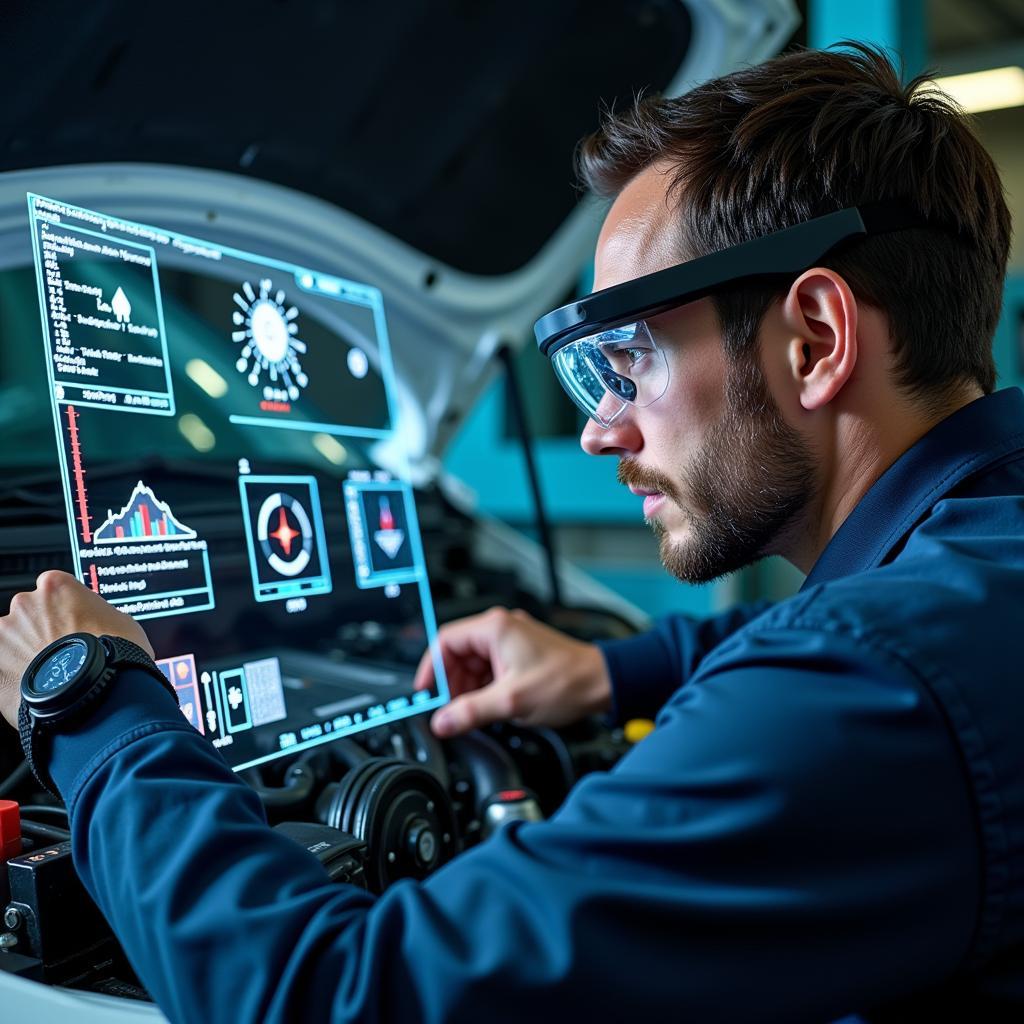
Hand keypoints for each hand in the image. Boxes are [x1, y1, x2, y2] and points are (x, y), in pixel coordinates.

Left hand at [0, 570, 153, 728]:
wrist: (97, 696)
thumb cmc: (113, 657)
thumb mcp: (122, 620)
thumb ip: (96, 612)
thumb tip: (95, 620)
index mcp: (55, 585)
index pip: (55, 588)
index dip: (67, 608)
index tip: (74, 621)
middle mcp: (24, 604)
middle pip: (30, 612)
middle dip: (43, 629)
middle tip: (64, 649)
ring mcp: (5, 635)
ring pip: (13, 640)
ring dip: (27, 651)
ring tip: (52, 671)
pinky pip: (4, 666)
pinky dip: (16, 673)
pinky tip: (38, 685)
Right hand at [413, 606, 610, 738]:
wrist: (602, 683)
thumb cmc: (567, 681)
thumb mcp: (511, 701)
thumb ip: (471, 712)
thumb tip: (442, 722)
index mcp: (495, 629)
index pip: (444, 642)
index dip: (430, 670)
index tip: (426, 694)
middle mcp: (501, 629)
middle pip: (457, 654)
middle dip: (451, 684)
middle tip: (450, 709)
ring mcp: (511, 641)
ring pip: (473, 664)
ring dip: (468, 689)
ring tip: (472, 712)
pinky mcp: (520, 655)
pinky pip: (489, 669)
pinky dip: (483, 688)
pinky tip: (488, 707)